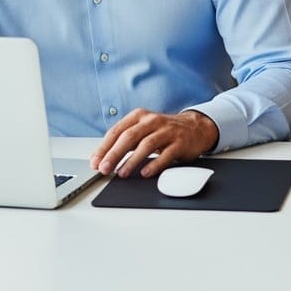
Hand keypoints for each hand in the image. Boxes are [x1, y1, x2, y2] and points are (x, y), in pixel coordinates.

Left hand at [90, 109, 218, 178]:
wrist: (195, 128)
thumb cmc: (163, 132)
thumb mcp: (142, 131)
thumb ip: (124, 142)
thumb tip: (101, 159)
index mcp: (139, 116)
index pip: (117, 131)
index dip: (104, 147)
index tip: (95, 162)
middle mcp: (152, 121)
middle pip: (129, 136)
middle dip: (114, 153)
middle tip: (104, 168)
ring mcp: (167, 131)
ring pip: (146, 144)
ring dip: (132, 160)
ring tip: (122, 173)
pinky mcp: (180, 142)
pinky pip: (166, 154)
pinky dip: (155, 164)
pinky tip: (146, 173)